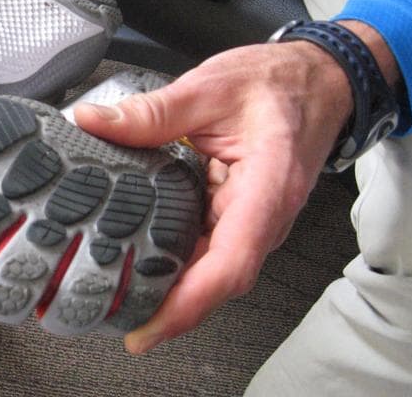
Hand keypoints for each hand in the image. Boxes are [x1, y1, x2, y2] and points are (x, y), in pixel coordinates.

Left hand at [74, 40, 355, 352]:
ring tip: (116, 296)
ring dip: (168, 289)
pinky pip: (207, 249)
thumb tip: (94, 122)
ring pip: (209, 270)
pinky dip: (175, 262)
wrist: (316, 81)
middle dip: (165, 307)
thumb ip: (151, 111)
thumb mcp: (209, 88)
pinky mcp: (238, 215)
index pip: (230, 264)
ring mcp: (252, 219)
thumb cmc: (279, 84)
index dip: (187, 304)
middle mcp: (263, 216)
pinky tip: (140, 263)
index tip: (148, 329)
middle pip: (214, 279)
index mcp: (266, 187)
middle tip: (108, 313)